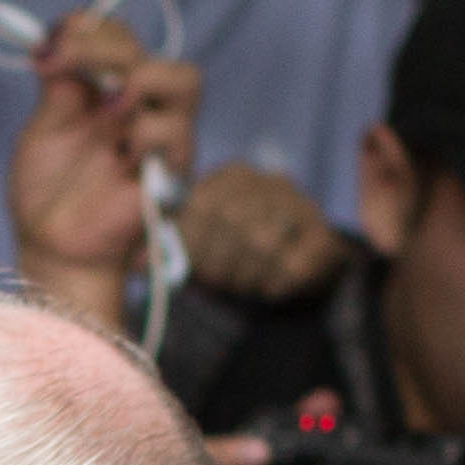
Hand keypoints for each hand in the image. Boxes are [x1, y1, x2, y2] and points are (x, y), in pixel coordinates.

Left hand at [7, 9, 198, 331]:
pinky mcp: (170, 175)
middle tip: (65, 65)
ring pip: (185, 80)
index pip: (119, 36)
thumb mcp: (43, 129)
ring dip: (141, 80)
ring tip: (107, 108)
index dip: (87, 29)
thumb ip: (60, 86)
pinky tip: (118, 154)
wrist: (50, 249)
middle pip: (150, 49)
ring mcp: (160, 140)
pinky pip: (177, 135)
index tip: (44, 48)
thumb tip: (63, 35)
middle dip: (107, 47)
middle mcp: (141, 109)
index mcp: (110, 92)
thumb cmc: (47, 195)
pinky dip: (146, 133)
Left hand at [176, 163, 339, 304]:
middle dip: (219, 260)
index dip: (193, 240)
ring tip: (245, 286)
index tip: (192, 268)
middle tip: (220, 283)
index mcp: (233, 175)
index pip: (204, 202)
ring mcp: (301, 206)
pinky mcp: (323, 238)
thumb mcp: (203, 243)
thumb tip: (141, 261)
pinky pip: (294, 266)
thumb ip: (173, 245)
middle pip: (232, 220)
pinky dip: (277, 284)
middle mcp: (269, 181)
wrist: (300, 263)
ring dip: (247, 274)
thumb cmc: (240, 253)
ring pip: (264, 242)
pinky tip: (271, 289)